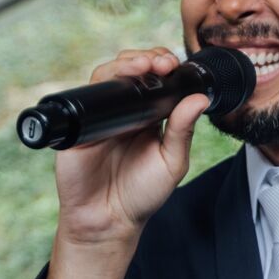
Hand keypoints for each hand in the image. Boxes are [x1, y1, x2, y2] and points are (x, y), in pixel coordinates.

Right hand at [53, 47, 210, 247]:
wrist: (108, 221)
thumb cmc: (141, 195)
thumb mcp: (171, 163)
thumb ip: (182, 132)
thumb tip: (199, 100)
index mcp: (148, 117)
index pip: (155, 79)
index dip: (163, 64)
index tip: (175, 64)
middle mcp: (124, 111)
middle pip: (131, 69)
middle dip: (147, 57)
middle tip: (162, 63)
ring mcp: (100, 115)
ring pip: (108, 74)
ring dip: (126, 63)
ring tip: (144, 66)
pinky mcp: (79, 124)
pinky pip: (86, 94)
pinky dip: (102, 80)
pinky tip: (118, 79)